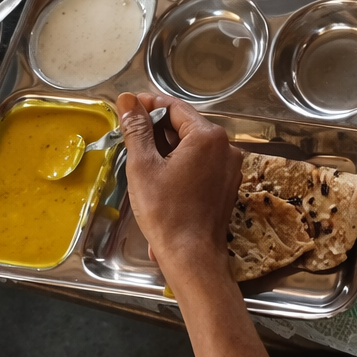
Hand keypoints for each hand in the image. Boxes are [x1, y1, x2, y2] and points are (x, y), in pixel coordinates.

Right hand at [117, 91, 240, 283]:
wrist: (192, 256)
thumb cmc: (166, 212)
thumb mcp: (143, 166)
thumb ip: (136, 129)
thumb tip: (127, 100)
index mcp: (208, 136)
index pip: (174, 107)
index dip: (148, 105)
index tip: (128, 108)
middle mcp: (226, 147)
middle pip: (185, 125)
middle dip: (156, 127)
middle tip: (130, 134)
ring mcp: (229, 167)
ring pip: (193, 145)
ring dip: (167, 146)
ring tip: (141, 156)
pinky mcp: (226, 184)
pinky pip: (202, 162)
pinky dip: (181, 162)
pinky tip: (161, 174)